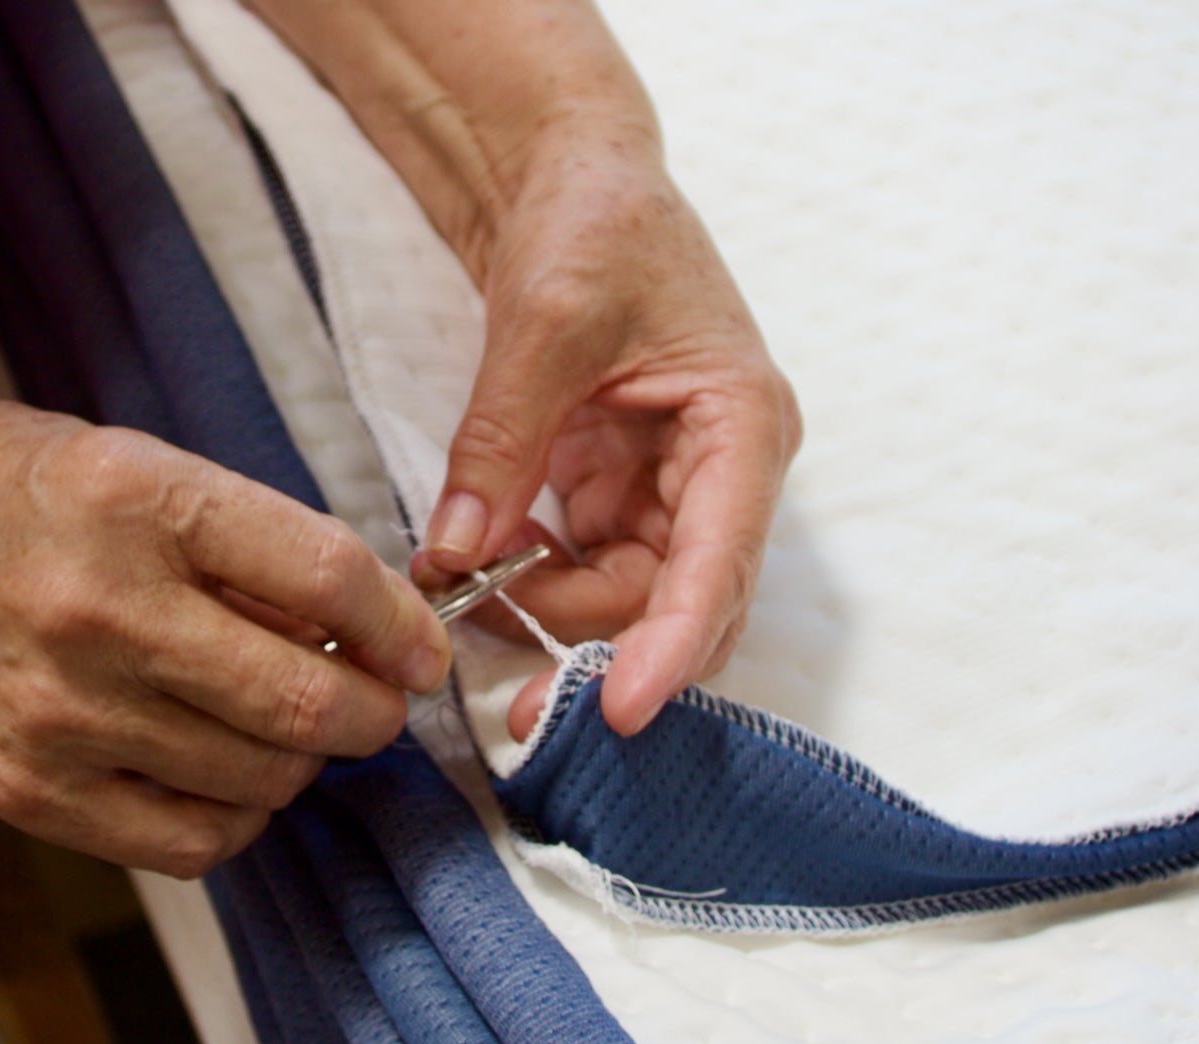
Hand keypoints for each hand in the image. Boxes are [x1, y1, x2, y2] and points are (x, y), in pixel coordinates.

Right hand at [0, 402, 449, 875]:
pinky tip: (226, 774)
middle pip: (308, 699)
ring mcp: (60, 713)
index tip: (420, 645)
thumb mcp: (123, 456)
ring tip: (287, 724)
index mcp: (136, 498)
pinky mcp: (29, 791)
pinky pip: (191, 843)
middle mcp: (100, 610)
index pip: (325, 577)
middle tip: (378, 700)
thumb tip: (362, 614)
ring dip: (306, 760)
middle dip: (375, 711)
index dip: (402, 624)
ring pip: (263, 779)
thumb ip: (239, 531)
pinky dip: (237, 817)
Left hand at [417, 159, 800, 738]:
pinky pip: (586, 569)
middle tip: (516, 706)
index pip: (721, 562)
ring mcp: (673, 487)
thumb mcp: (542, 323)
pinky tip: (480, 564)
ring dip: (552, 618)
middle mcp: (724, 472)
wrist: (572, 178)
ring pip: (629, 601)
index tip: (618, 709)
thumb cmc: (593, 222)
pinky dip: (532, 581)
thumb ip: (501, 442)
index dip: (674, 646)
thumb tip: (455, 557)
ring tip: (467, 594)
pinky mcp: (622, 491)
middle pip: (679, 603)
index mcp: (743, 425)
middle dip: (599, 653)